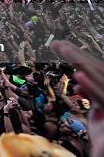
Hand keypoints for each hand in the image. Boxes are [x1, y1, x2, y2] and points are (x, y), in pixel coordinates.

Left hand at [53, 41, 103, 156]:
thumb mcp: (96, 112)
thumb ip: (91, 94)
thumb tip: (79, 79)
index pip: (94, 69)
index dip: (78, 55)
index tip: (58, 45)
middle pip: (98, 69)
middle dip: (77, 55)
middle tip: (56, 44)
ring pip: (101, 79)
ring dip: (82, 63)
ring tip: (65, 50)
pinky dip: (91, 87)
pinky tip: (78, 77)